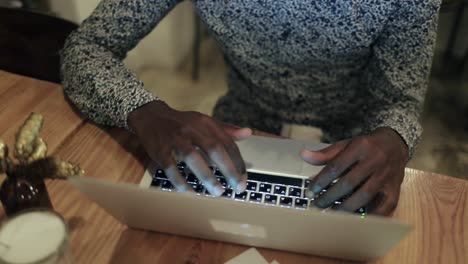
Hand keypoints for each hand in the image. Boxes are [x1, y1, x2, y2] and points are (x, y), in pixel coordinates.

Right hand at [128, 101, 251, 195]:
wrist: (151, 116)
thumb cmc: (182, 123)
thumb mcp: (204, 122)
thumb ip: (226, 129)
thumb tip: (248, 133)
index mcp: (206, 123)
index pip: (227, 143)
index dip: (238, 161)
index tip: (244, 178)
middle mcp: (192, 130)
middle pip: (214, 149)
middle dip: (228, 169)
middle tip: (238, 187)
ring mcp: (175, 140)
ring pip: (193, 158)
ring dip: (207, 176)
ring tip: (218, 192)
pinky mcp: (160, 151)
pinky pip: (171, 168)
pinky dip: (181, 181)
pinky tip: (190, 193)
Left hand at [300, 127, 408, 214]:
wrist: (395, 144)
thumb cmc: (365, 146)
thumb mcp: (345, 144)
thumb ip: (325, 154)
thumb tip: (303, 155)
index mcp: (360, 147)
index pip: (335, 167)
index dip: (320, 181)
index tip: (309, 192)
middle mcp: (374, 161)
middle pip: (348, 183)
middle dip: (330, 197)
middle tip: (317, 206)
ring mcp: (385, 176)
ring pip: (364, 195)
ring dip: (346, 208)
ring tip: (332, 214)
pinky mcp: (394, 189)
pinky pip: (384, 206)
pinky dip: (370, 215)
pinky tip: (356, 219)